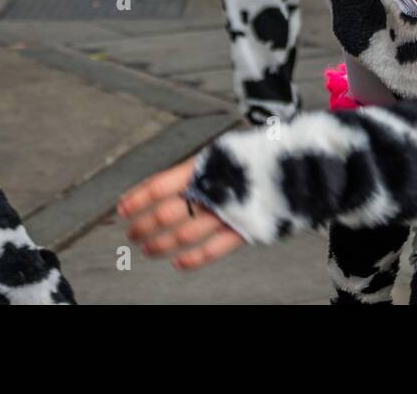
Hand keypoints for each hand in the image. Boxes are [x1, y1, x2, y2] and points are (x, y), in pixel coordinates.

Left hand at [119, 158, 244, 269]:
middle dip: (143, 226)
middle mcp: (212, 190)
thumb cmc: (252, 159)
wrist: (294, 165)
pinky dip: (192, 259)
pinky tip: (177, 262)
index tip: (122, 209)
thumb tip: (153, 190)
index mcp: (203, 167)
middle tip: (131, 233)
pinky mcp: (244, 230)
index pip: (159, 186)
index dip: (137, 199)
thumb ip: (189, 173)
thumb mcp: (218, 154)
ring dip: (160, 245)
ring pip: (184, 235)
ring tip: (147, 249)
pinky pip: (212, 250)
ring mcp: (228, 212)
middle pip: (166, 214)